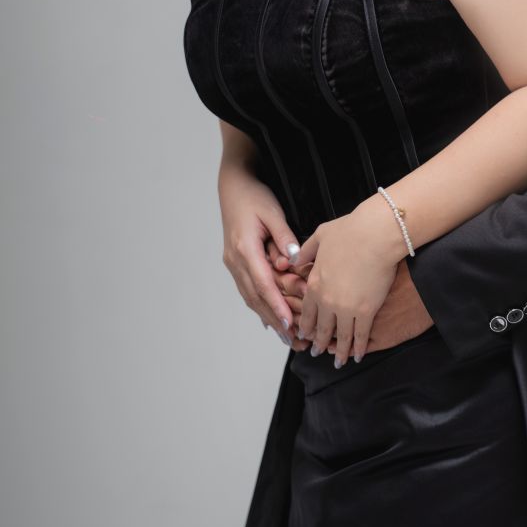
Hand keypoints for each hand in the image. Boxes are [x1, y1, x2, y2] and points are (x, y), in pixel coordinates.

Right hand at [218, 166, 305, 346]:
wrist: (233, 187)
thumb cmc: (254, 196)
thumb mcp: (272, 212)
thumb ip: (284, 236)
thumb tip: (293, 259)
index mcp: (244, 249)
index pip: (262, 283)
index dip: (276, 305)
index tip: (289, 323)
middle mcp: (235, 260)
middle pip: (255, 297)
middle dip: (274, 319)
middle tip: (293, 339)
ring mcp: (233, 263)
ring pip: (250, 296)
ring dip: (267, 316)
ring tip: (286, 335)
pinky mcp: (236, 262)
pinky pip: (248, 289)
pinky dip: (260, 305)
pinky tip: (270, 320)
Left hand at [265, 247, 432, 356]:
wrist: (376, 234)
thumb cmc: (351, 231)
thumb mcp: (320, 236)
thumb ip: (305, 251)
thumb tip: (293, 260)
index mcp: (315, 284)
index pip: (307, 312)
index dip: (305, 326)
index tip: (304, 335)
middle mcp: (327, 300)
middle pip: (321, 328)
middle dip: (318, 342)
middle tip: (316, 351)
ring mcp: (346, 308)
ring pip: (340, 336)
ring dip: (338, 352)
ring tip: (338, 362)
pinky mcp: (366, 311)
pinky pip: (360, 335)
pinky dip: (358, 348)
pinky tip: (357, 355)